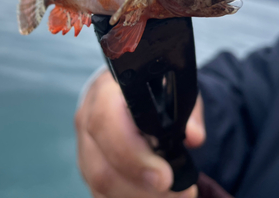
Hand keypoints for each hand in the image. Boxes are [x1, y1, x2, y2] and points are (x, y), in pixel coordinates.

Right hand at [75, 70, 205, 197]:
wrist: (125, 95)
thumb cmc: (151, 92)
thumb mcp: (173, 90)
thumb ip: (188, 111)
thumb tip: (195, 136)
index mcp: (106, 92)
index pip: (106, 122)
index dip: (133, 154)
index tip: (165, 176)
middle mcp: (87, 118)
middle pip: (102, 165)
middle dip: (142, 188)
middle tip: (179, 193)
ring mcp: (84, 146)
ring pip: (100, 184)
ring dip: (138, 197)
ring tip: (174, 195)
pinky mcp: (86, 167)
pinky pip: (100, 193)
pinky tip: (153, 196)